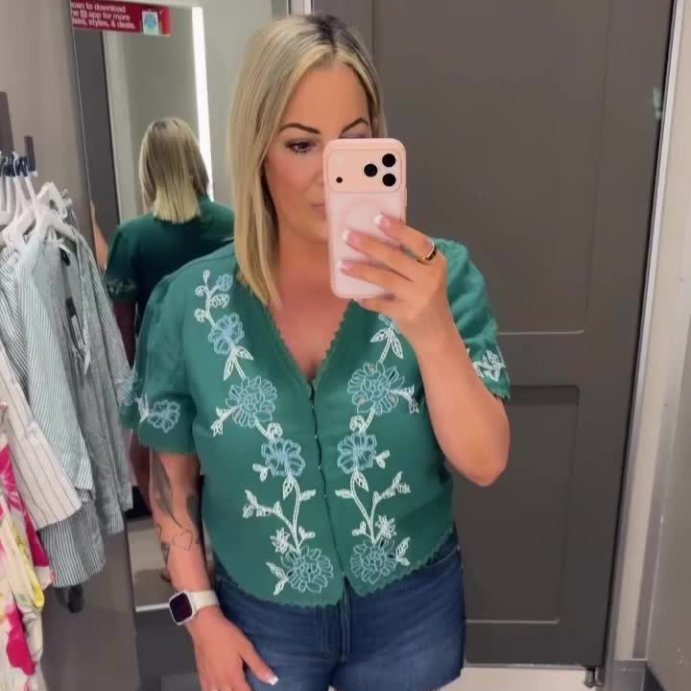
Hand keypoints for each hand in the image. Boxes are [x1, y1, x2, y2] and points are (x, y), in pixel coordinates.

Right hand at [188, 607, 277, 690]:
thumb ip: (258, 665)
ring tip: (233, 689)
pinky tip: (218, 690)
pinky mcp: (201, 676)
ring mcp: (210, 680)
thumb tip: (273, 681)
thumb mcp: (245, 647)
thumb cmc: (227, 636)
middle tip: (245, 688)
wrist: (205, 627)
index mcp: (233, 676)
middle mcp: (221, 682)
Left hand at [341, 214, 454, 350]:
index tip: (377, 218)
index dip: (398, 229)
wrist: (438, 334)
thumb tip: (378, 236)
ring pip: (384, 279)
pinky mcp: (405, 314)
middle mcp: (429, 278)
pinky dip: (366, 299)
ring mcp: (417, 297)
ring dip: (361, 270)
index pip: (418, 242)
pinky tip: (355, 296)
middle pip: (395, 258)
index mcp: (436, 263)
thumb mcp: (428, 276)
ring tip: (342, 264)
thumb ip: (411, 259)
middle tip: (347, 236)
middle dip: (369, 245)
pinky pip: (379, 303)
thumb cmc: (428, 298)